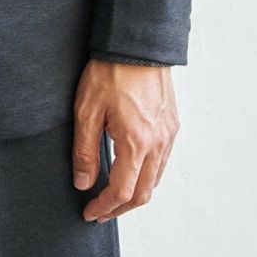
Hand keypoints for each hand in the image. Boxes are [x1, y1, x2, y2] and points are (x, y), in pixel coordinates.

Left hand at [72, 58, 178, 221]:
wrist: (136, 43)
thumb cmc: (110, 72)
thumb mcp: (87, 110)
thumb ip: (85, 151)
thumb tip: (84, 183)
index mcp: (136, 143)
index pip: (122, 191)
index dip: (104, 207)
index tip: (90, 213)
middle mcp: (158, 143)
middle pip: (144, 193)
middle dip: (121, 208)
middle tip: (100, 211)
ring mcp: (168, 134)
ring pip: (156, 179)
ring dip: (136, 193)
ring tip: (114, 195)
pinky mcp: (172, 124)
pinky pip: (163, 161)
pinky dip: (148, 175)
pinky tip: (132, 170)